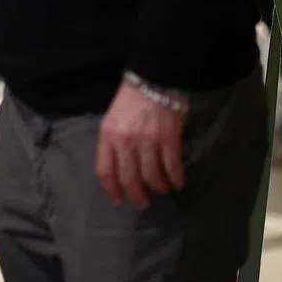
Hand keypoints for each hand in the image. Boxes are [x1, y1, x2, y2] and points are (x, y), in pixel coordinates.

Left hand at [95, 78, 186, 207]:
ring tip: (161, 189)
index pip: (105, 170)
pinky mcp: (169, 139)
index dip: (111, 189)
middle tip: (143, 202)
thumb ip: (113, 142)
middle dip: (136, 195)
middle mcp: (125, 141)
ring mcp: (148, 140)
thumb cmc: (130, 100)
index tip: (117, 200)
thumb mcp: (112, 120)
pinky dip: (175, 178)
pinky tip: (177, 182)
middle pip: (129, 178)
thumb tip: (118, 169)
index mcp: (108, 135)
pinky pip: (171, 167)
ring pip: (151, 176)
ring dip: (158, 187)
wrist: (153, 79)